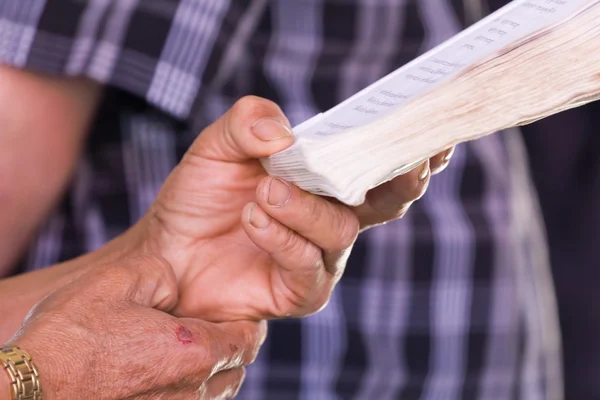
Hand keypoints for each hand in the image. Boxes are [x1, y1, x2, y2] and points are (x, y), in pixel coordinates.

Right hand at [7, 256, 265, 399]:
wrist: (27, 393)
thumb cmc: (68, 338)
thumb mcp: (115, 282)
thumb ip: (161, 275)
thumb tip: (179, 284)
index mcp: (192, 350)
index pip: (247, 339)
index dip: (246, 324)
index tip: (235, 315)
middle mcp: (190, 391)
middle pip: (236, 370)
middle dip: (230, 348)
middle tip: (211, 330)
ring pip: (214, 395)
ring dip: (211, 373)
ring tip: (186, 353)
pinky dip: (187, 393)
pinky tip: (161, 377)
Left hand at [136, 96, 452, 321]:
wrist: (167, 251)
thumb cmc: (199, 196)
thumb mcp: (218, 146)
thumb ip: (249, 123)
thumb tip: (285, 134)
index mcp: (324, 177)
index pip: (378, 159)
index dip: (411, 145)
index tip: (436, 131)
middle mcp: (332, 216)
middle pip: (388, 199)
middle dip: (401, 178)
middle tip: (405, 159)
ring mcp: (320, 255)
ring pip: (340, 230)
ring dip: (305, 208)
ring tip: (265, 192)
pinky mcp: (300, 290)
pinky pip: (306, 265)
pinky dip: (283, 238)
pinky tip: (255, 218)